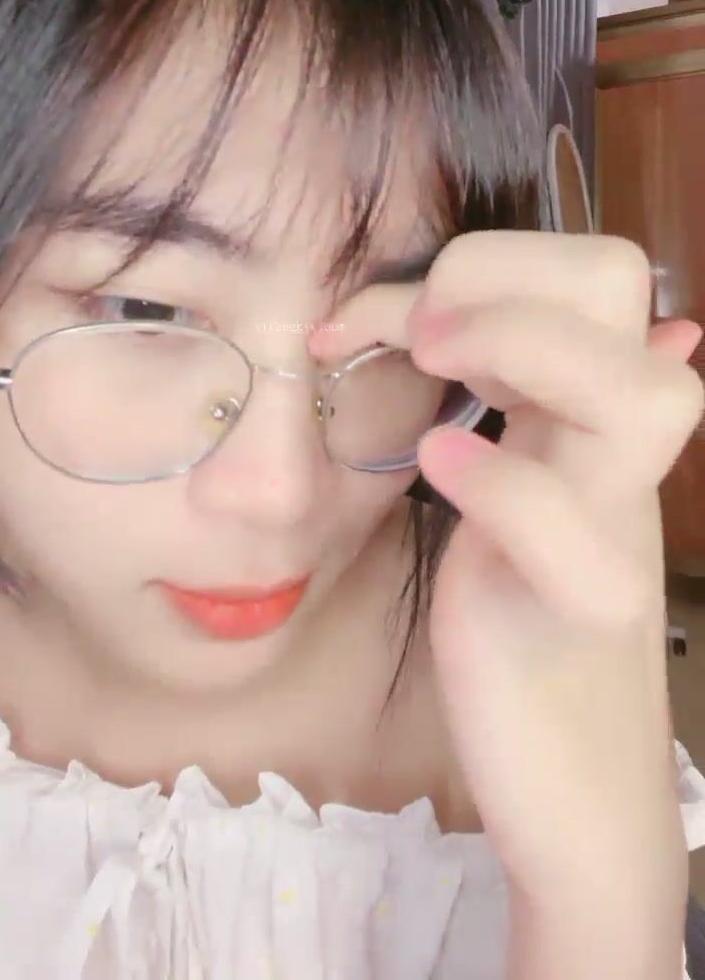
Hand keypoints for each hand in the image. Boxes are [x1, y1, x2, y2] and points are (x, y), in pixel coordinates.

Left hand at [311, 232, 703, 977]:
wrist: (574, 789)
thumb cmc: (529, 630)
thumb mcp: (530, 496)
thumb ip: (550, 409)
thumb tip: (660, 328)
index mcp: (593, 412)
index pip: (594, 269)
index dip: (488, 262)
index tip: (392, 320)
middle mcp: (617, 451)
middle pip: (619, 288)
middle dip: (500, 276)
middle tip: (422, 338)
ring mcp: (611, 525)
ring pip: (638, 394)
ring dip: (517, 349)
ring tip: (436, 390)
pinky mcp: (580, 610)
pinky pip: (565, 518)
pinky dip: (497, 479)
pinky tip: (439, 467)